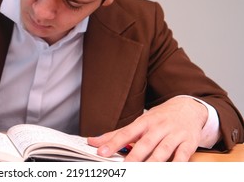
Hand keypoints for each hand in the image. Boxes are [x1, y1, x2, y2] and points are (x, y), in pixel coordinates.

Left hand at [88, 97, 207, 160]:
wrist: (189, 107)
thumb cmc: (160, 117)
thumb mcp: (139, 122)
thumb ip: (117, 134)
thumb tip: (93, 141)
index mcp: (144, 121)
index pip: (126, 133)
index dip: (113, 143)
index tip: (101, 152)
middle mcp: (158, 127)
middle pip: (145, 143)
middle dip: (134, 156)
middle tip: (124, 167)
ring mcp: (174, 134)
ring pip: (163, 150)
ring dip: (154, 162)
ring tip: (144, 172)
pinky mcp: (189, 142)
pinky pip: (183, 155)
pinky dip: (177, 164)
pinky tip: (170, 171)